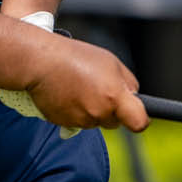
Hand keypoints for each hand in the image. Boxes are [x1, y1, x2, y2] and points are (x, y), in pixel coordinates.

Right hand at [10, 33, 146, 132]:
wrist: (41, 63)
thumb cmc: (76, 57)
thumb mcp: (110, 62)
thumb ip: (127, 82)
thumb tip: (135, 97)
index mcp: (114, 96)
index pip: (138, 122)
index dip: (140, 119)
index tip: (137, 114)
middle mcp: (99, 112)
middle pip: (114, 122)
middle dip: (111, 110)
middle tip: (98, 89)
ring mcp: (80, 121)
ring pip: (95, 122)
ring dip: (91, 110)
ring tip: (78, 87)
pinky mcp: (64, 124)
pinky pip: (77, 122)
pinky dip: (75, 112)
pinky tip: (68, 94)